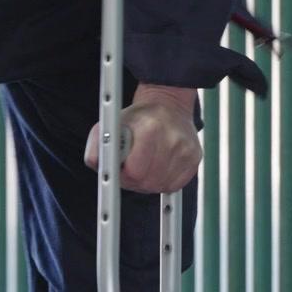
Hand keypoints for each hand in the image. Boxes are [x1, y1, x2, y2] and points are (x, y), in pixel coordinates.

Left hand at [83, 83, 201, 195]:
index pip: (134, 172)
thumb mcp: (109, 125)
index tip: (120, 168)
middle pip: (148, 182)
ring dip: (149, 182)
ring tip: (144, 165)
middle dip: (135, 181)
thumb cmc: (135, 118)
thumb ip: (96, 147)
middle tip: (131, 168)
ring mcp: (187, 150)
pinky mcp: (195, 158)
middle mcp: (172, 139)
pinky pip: (175, 185)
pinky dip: (163, 182)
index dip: (123, 175)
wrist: (169, 106)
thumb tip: (98, 167)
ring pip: (161, 186)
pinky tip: (158, 168)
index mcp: (150, 129)